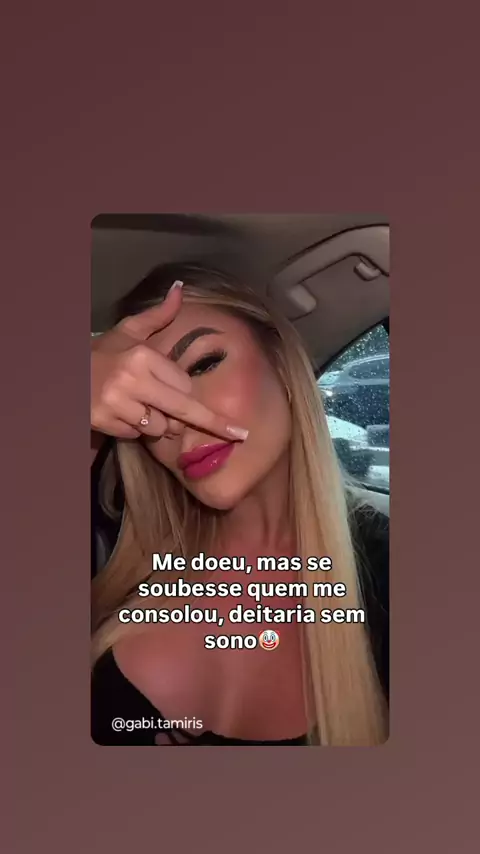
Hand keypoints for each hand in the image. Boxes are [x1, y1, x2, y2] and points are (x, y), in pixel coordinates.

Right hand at [91, 281, 247, 442]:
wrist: (66, 372)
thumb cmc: (104, 353)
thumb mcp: (130, 331)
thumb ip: (159, 315)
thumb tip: (180, 288)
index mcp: (142, 356)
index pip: (184, 384)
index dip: (188, 393)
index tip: (199, 401)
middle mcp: (132, 379)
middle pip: (182, 410)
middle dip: (210, 422)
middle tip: (238, 434)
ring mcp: (117, 402)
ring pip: (159, 426)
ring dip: (158, 424)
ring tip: (142, 408)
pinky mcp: (105, 421)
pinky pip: (136, 434)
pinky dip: (135, 429)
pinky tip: (124, 415)